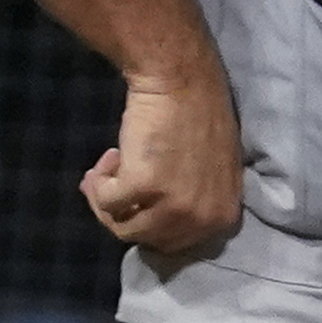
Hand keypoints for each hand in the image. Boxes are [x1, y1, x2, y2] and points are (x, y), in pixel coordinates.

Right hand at [80, 72, 242, 255]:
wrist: (181, 79)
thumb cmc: (196, 115)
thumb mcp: (210, 170)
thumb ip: (188, 201)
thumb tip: (147, 219)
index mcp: (223, 216)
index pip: (175, 244)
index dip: (147, 221)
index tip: (134, 200)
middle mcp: (202, 219)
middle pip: (147, 239)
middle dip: (123, 214)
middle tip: (110, 184)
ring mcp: (173, 205)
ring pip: (123, 227)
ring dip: (107, 200)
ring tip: (105, 169)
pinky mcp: (143, 186)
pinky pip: (106, 202)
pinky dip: (98, 184)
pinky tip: (107, 157)